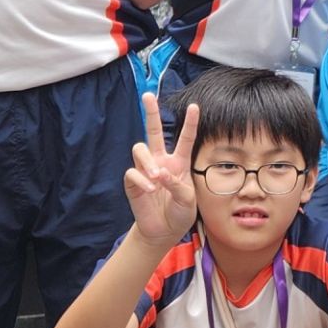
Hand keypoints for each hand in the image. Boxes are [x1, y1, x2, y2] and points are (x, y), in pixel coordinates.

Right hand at [126, 94, 199, 244]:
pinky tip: (150, 190)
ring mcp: (145, 170)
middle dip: (150, 113)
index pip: (185, 138)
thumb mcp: (187, 200)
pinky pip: (132, 172)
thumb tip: (160, 173)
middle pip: (154, 131)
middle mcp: (161, 161)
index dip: (190, 123)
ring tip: (156, 176)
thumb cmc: (179, 213)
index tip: (195, 106)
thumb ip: (177, 185)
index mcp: (179, 162)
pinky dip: (141, 179)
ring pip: (139, 148)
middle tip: (148, 96)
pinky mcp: (133, 182)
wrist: (163, 231)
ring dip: (147, 161)